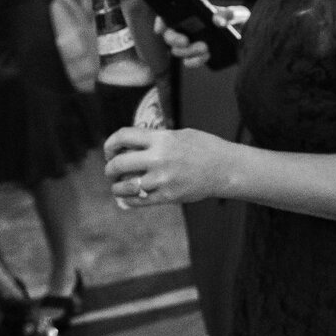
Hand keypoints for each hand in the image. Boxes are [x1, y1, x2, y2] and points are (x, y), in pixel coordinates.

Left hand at [102, 125, 231, 205]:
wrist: (225, 168)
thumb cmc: (203, 148)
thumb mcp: (179, 134)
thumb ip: (155, 139)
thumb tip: (131, 146)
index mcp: (161, 138)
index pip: (122, 137)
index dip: (110, 144)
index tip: (110, 151)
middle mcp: (159, 158)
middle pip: (119, 163)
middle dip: (110, 168)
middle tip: (111, 170)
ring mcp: (162, 179)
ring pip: (125, 186)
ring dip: (117, 187)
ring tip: (118, 186)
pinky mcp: (168, 196)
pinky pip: (139, 201)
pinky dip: (129, 200)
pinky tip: (128, 197)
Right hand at [159, 5, 247, 68]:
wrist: (248, 37)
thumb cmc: (239, 20)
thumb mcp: (238, 14)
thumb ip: (229, 14)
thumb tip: (217, 21)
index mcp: (192, 13)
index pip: (169, 15)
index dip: (161, 20)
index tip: (161, 28)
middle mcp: (188, 28)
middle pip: (169, 35)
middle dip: (173, 39)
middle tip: (185, 41)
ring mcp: (192, 43)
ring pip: (177, 50)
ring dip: (187, 51)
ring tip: (205, 47)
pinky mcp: (199, 56)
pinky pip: (189, 62)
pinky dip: (195, 61)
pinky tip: (207, 56)